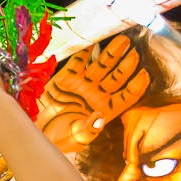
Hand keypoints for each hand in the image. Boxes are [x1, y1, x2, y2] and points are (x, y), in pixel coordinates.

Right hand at [35, 38, 148, 152]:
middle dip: (127, 65)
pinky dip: (85, 51)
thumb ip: (88, 130)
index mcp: (105, 110)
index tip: (144, 74)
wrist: (36, 132)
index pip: (126, 96)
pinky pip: (79, 61)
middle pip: (117, 77)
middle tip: (135, 53)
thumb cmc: (59, 139)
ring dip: (113, 53)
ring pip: (102, 65)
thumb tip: (99, 118)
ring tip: (123, 40)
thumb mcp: (76, 138)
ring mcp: (83, 84)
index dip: (136, 86)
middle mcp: (97, 95)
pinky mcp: (67, 77)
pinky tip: (94, 40)